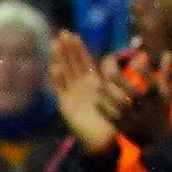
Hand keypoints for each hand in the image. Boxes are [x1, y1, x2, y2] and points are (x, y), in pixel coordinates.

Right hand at [49, 32, 121, 151]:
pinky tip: (54, 68)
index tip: (73, 35)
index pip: (84, 60)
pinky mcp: (65, 104)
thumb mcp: (117, 93)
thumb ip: (113, 77)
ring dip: (59, 59)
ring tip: (54, 45)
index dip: (78, 48)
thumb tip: (111, 58)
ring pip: (64, 72)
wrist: (105, 138)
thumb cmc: (114, 117)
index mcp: (94, 81)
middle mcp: (81, 84)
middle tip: (62, 33)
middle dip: (67, 49)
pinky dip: (57, 79)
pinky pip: (60, 89)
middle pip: (72, 63)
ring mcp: (71, 93)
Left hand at [104, 49, 171, 150]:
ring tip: (98, 84)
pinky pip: (112, 119)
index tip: (134, 60)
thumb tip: (168, 53)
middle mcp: (148, 109)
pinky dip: (104, 110)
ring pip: (120, 107)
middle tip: (108, 70)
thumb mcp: (167, 93)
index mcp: (159, 99)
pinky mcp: (125, 128)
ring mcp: (136, 119)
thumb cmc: (161, 110)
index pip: (152, 84)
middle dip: (121, 82)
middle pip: (133, 95)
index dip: (144, 72)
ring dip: (108, 95)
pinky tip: (96, 100)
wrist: (158, 138)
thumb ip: (167, 74)